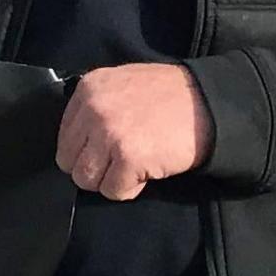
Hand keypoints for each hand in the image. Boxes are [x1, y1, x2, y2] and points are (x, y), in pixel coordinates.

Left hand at [59, 63, 208, 199]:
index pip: (65, 136)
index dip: (86, 150)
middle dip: (94, 167)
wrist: (210, 104)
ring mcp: (108, 134)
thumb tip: (80, 140)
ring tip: (133, 166)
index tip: (105, 151)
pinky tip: (147, 171)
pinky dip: (130, 188)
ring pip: (86, 179)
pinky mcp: (128, 158)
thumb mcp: (123, 85)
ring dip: (109, 180)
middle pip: (69, 161)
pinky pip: (113, 190)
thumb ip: (97, 106)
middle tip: (120, 162)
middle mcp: (92, 110)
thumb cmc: (170, 96)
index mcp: (88, 89)